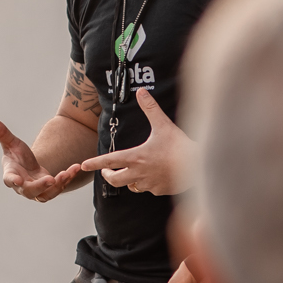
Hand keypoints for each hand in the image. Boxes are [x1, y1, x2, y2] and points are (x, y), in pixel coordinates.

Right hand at [0, 116, 80, 201]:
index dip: (13, 181)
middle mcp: (22, 186)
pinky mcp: (48, 190)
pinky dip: (67, 179)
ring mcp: (36, 190)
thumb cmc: (16, 155)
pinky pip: (58, 188)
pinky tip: (74, 168)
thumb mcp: (11, 142)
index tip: (18, 180)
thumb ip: (1, 133)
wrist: (27, 166)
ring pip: (46, 195)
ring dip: (58, 185)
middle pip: (29, 192)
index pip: (9, 180)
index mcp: (10, 175)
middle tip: (51, 179)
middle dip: (40, 187)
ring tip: (67, 172)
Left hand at [79, 89, 193, 194]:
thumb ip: (150, 108)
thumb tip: (141, 92)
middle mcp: (138, 173)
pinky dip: (147, 184)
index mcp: (135, 157)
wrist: (198, 166)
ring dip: (128, 180)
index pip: (109, 161)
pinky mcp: (159, 191)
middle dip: (108, 176)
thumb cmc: (180, 146)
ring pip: (130, 186)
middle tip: (107, 171)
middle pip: (114, 180)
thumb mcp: (163, 124)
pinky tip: (155, 176)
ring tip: (132, 173)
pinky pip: (148, 189)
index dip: (94, 163)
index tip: (84, 165)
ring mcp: (148, 184)